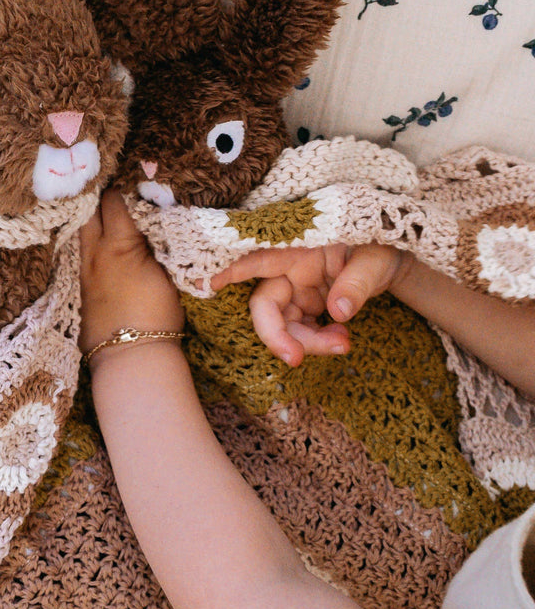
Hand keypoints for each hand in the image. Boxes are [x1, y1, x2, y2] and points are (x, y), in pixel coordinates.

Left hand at [78, 188, 184, 355]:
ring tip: (109, 211)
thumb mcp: (166, 270)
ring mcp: (83, 269)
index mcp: (116, 244)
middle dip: (100, 197)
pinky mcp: (81, 286)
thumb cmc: (156, 313)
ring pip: (82, 231)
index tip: (134, 179)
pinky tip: (103, 241)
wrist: (130, 357)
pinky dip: (92, 240)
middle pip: (88, 210)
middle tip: (116, 188)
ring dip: (94, 218)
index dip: (123, 186)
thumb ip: (155, 240)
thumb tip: (153, 218)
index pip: (113, 200)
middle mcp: (93, 252)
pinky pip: (83, 251)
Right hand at [210, 244, 409, 366]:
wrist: (395, 260)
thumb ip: (357, 284)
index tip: (212, 283)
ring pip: (283, 323)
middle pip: (266, 305)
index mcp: (300, 248)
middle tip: (298, 360)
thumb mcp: (377, 261)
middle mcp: (291, 268)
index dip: (234, 271)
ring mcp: (298, 288)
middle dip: (278, 336)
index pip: (260, 259)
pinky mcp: (308, 303)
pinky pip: (300, 329)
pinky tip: (342, 339)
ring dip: (307, 343)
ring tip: (344, 343)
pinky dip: (318, 341)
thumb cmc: (383, 248)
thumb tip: (337, 312)